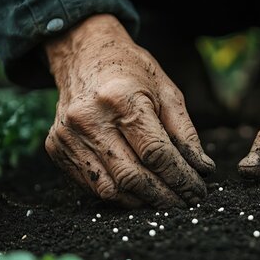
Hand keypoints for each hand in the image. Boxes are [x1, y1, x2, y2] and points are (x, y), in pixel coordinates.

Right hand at [45, 15, 214, 207]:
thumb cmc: (131, 72)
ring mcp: (68, 136)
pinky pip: (92, 186)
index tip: (197, 192)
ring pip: (110, 189)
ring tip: (164, 201)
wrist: (83, 55)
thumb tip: (202, 170)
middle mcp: (89, 119)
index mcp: (121, 98)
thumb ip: (185, 133)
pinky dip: (119, 194)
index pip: (156, 153)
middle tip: (184, 203)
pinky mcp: (57, 149)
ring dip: (142, 202)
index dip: (181, 179)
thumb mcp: (167, 92)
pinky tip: (138, 191)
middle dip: (164, 197)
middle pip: (132, 177)